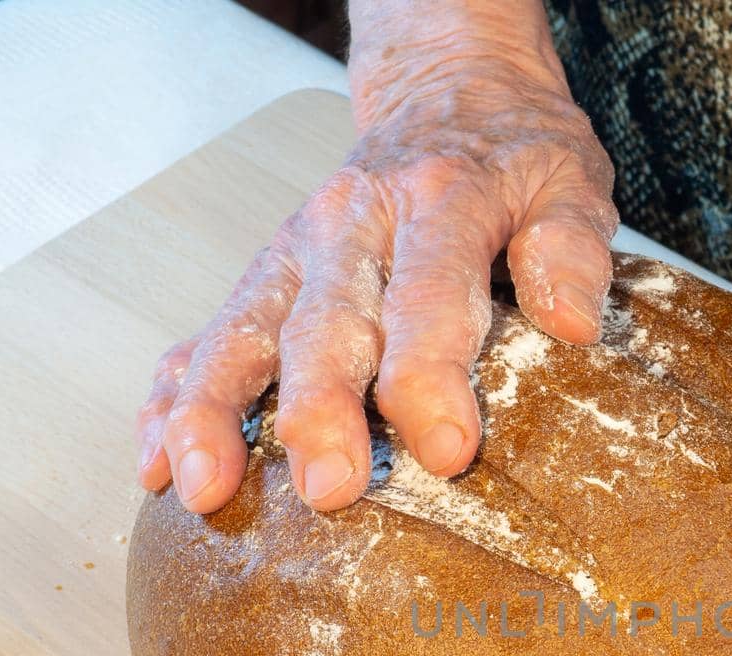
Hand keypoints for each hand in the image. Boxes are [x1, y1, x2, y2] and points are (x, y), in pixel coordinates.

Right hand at [134, 21, 617, 512]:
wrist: (446, 90)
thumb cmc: (514, 155)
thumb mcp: (569, 180)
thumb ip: (571, 246)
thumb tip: (575, 322)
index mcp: (440, 202)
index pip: (431, 293)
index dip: (433, 376)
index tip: (444, 452)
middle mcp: (352, 225)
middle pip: (325, 322)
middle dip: (319, 409)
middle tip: (328, 488)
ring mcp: (296, 252)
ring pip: (242, 329)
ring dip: (216, 412)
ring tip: (202, 488)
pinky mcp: (266, 277)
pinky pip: (206, 334)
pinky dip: (176, 397)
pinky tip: (155, 461)